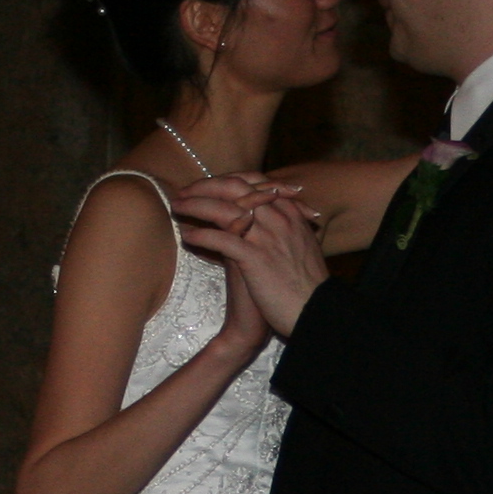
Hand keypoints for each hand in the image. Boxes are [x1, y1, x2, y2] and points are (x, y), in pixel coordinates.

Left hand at [173, 179, 328, 337]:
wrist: (316, 311)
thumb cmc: (305, 284)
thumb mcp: (297, 247)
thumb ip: (279, 229)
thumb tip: (252, 220)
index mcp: (288, 212)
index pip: (251, 184)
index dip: (223, 182)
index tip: (204, 186)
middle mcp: (278, 218)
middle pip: (235, 189)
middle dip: (204, 187)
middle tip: (182, 192)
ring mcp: (267, 237)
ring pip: (224, 209)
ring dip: (196, 206)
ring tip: (177, 208)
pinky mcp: (256, 259)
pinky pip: (222, 240)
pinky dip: (202, 236)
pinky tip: (187, 237)